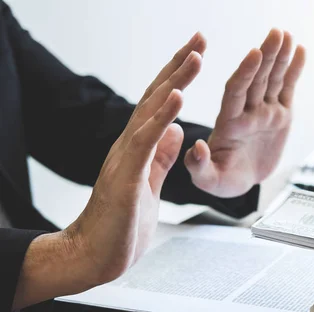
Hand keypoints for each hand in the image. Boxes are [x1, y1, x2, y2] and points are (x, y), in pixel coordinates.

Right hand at [14, 33, 204, 309]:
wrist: (97, 254)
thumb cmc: (122, 222)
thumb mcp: (150, 181)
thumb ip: (161, 155)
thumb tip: (177, 130)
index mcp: (140, 147)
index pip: (160, 104)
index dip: (178, 77)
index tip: (196, 53)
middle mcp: (131, 145)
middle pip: (156, 97)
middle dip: (179, 67)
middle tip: (199, 39)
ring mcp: (126, 158)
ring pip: (151, 112)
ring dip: (174, 82)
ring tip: (195, 57)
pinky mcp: (125, 176)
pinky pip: (145, 142)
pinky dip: (161, 117)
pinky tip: (176, 98)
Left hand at [184, 28, 305, 197]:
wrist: (239, 181)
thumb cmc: (222, 180)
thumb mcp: (209, 180)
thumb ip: (199, 165)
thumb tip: (198, 148)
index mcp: (228, 123)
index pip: (236, 92)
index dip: (245, 73)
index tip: (253, 54)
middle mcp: (247, 112)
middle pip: (256, 79)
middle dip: (266, 56)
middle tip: (275, 33)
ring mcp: (264, 112)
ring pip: (272, 79)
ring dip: (280, 57)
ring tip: (287, 35)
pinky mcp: (279, 116)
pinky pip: (287, 89)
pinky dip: (294, 71)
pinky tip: (300, 51)